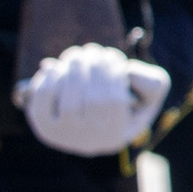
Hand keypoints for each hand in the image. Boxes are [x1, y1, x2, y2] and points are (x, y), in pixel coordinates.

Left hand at [19, 43, 170, 155]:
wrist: (93, 125)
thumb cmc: (126, 102)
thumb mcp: (151, 93)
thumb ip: (152, 82)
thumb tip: (124, 71)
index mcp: (118, 134)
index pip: (114, 102)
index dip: (112, 73)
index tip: (113, 55)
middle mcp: (91, 141)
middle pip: (92, 100)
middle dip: (93, 66)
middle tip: (93, 49)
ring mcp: (64, 137)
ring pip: (67, 100)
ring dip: (71, 68)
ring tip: (77, 54)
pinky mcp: (43, 129)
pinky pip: (40, 104)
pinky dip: (46, 80)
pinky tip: (55, 67)